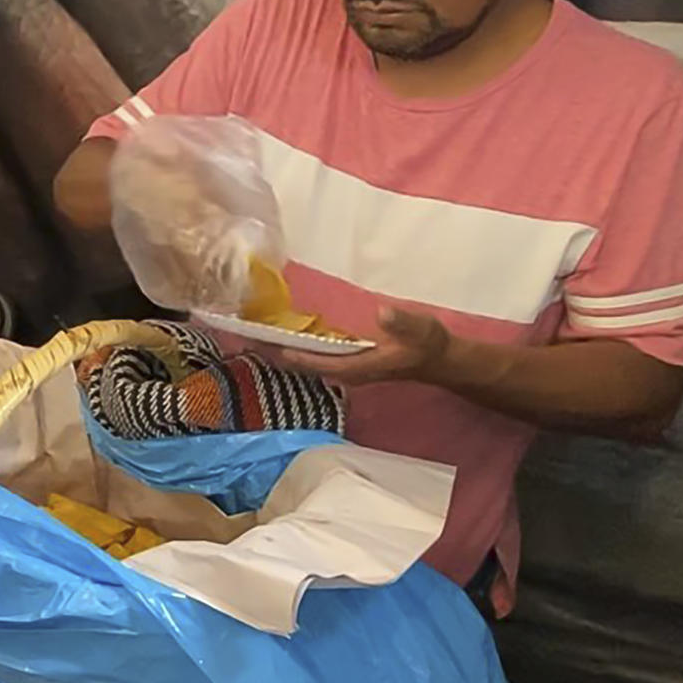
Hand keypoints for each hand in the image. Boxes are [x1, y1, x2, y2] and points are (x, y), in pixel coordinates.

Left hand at [266, 305, 452, 386]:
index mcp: (356, 366)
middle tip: (245, 335)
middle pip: (303, 364)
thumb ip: (402, 322)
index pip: (315, 362)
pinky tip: (280, 331)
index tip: (264, 342)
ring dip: (281, 349)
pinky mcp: (346, 359)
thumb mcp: (421, 329)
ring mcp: (344, 366)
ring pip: (305, 360)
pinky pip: (313, 354)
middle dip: (275, 351)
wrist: (437, 358)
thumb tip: (381, 312)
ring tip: (253, 332)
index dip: (290, 354)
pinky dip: (296, 344)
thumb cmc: (428, 344)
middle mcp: (345, 369)